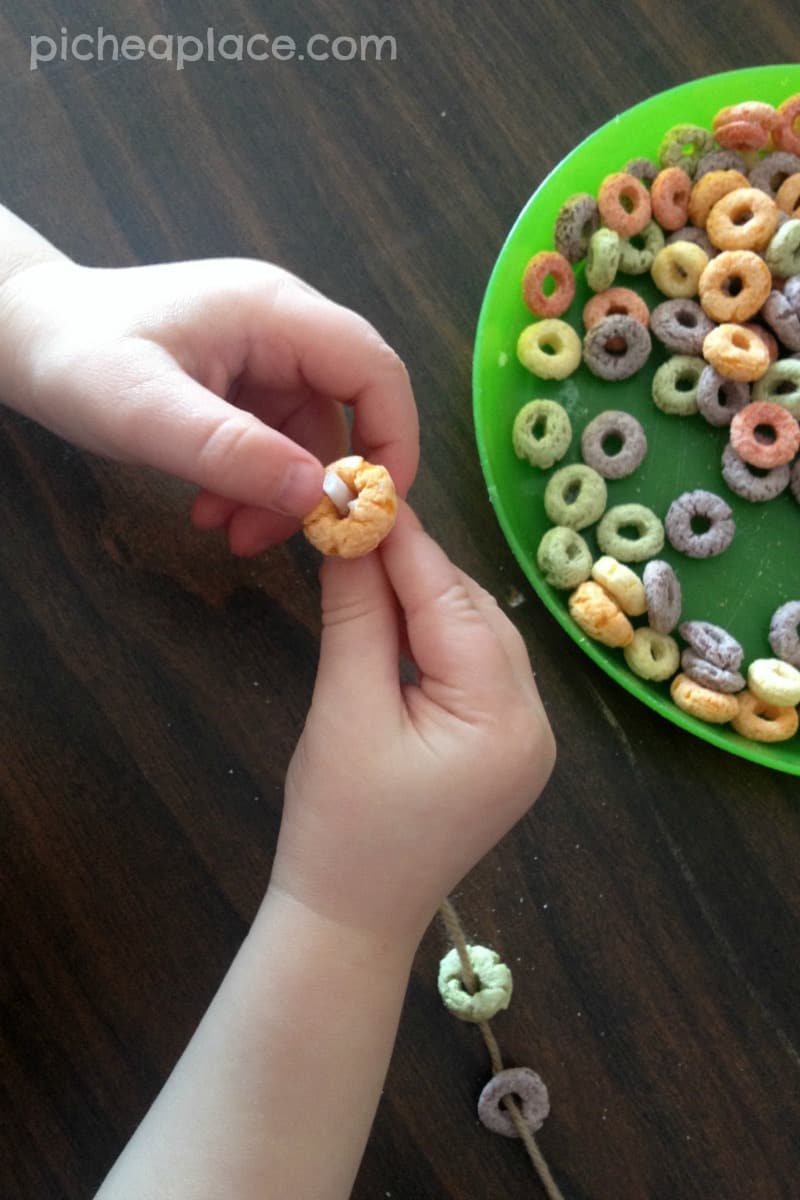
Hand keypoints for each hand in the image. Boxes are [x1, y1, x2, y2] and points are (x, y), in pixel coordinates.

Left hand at [0, 254, 417, 553]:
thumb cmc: (77, 357)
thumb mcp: (150, 413)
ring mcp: (262, 355)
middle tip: (294, 539)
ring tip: (228, 532)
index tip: (373, 509)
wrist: (23, 336)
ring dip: (280, 494)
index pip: (374, 370)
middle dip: (322, 483)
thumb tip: (320, 495)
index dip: (392, 439)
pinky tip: (212, 510)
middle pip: (347, 410)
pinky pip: (272, 442)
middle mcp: (281, 328)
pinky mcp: (240, 383)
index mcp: (275, 312)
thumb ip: (234, 452)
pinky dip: (253, 484)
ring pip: (307, 438)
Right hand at [273, 504, 555, 945]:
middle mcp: (535, 724)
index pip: (453, 605)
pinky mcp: (504, 748)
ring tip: (367, 561)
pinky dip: (435, 638)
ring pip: (477, 638)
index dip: (406, 543)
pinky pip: (475, 670)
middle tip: (357, 521)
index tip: (364, 487)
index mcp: (506, 720)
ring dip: (426, 599)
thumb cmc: (337, 825)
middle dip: (417, 568)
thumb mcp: (343, 710)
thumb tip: (351, 531)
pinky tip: (395, 615)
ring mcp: (527, 739)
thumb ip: (356, 615)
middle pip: (476, 615)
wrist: (347, 920)